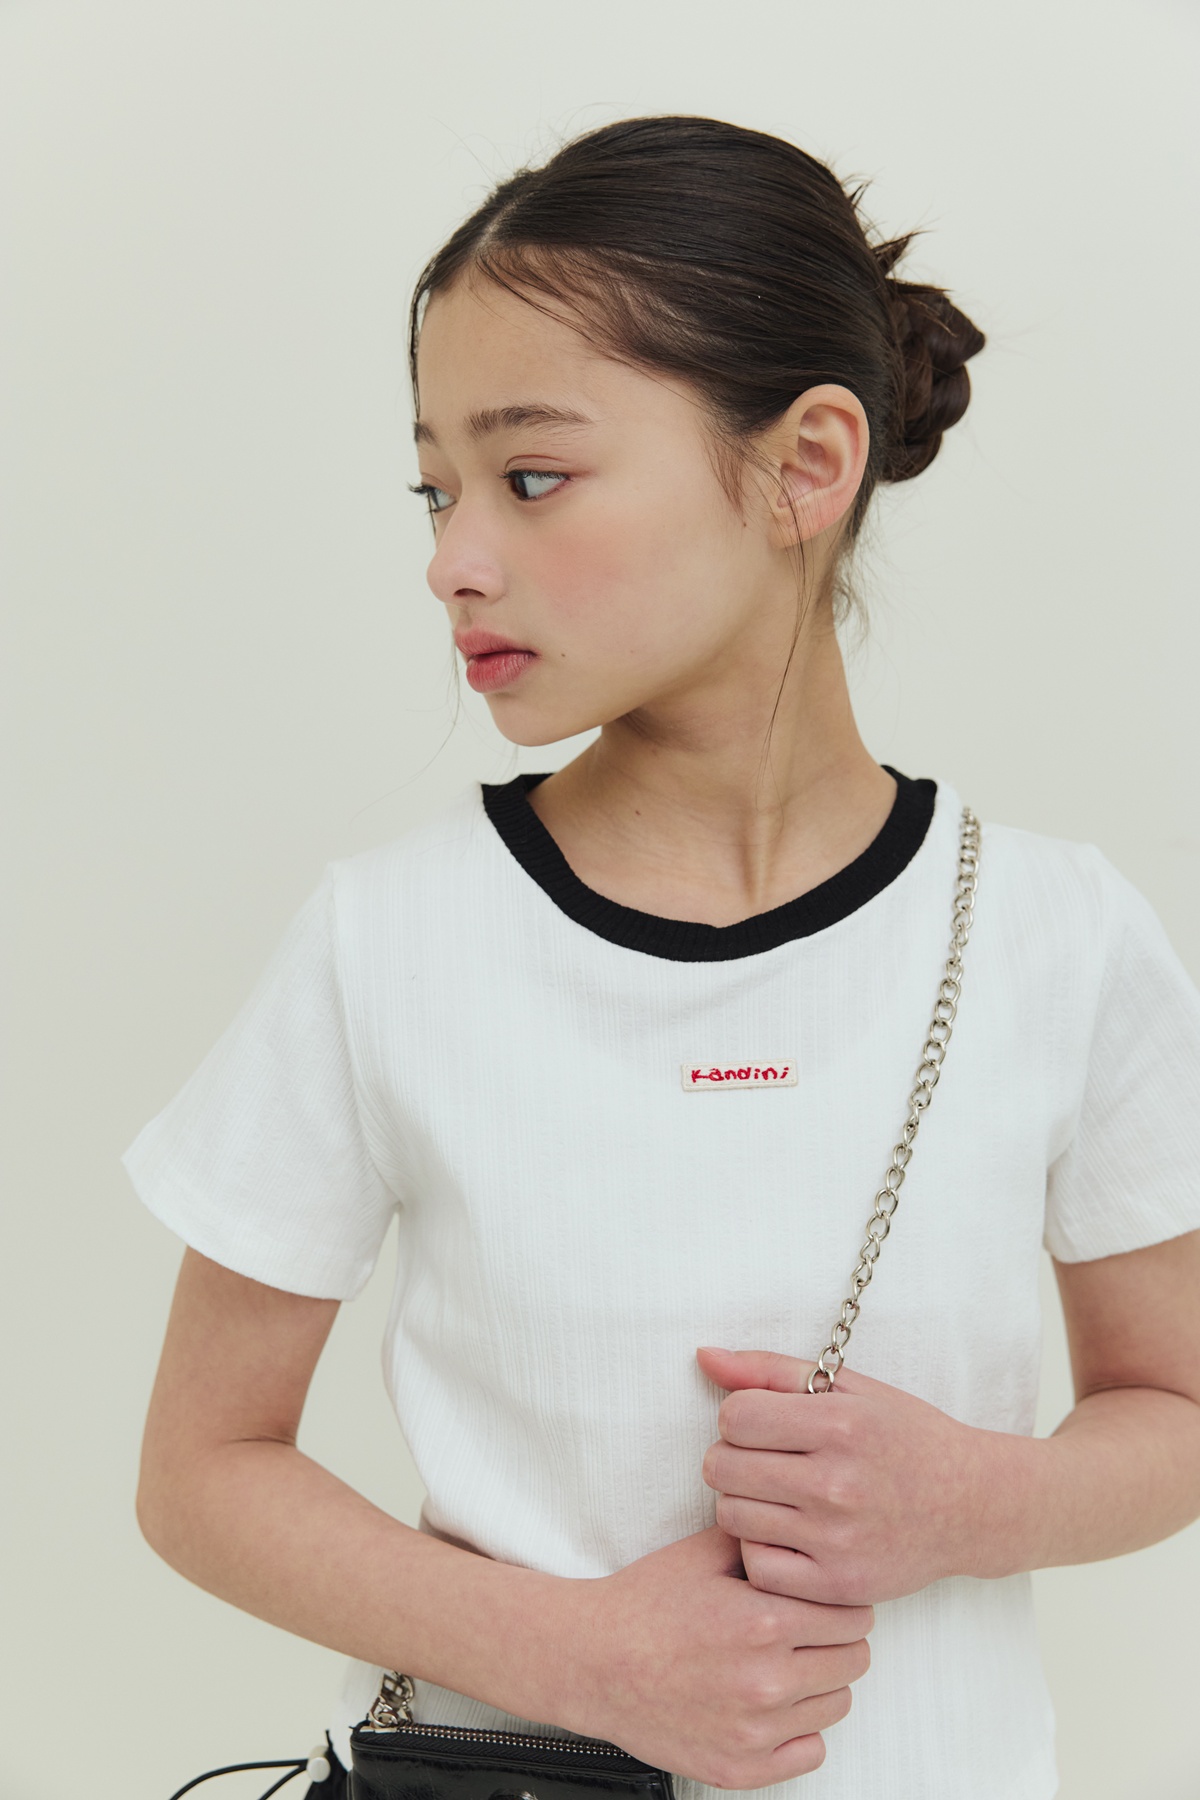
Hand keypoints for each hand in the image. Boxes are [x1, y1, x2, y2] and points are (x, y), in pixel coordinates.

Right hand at [568, 1524, 872, 1788]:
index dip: (840, 1600)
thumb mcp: (703, 1553)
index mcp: (764, 1622)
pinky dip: (801, 1728)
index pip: (852, 1614)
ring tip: (785, 1662)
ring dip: (822, 1681)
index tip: (822, 1598)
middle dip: (837, 1637)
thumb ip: (762, 1540)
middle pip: (854, 1659)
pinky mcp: (741, 1768)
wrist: (592, 1661)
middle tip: (807, 1628)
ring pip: (838, 1704)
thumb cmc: (643, 1606)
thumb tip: (806, 1533)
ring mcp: (756, 1732)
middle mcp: (767, 1682)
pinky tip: (773, 1703)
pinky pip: (812, 1751)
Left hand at [698, 1347, 997, 1604]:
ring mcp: (837, 1539)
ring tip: (776, 1495)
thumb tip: (704, 1356)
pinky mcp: (838, 1584)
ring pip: (732, 1516)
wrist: (970, 1505)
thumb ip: (770, 1370)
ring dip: (743, 1502)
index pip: (734, 1417)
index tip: (764, 1425)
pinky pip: (757, 1567)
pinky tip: (786, 1534)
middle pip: (722, 1467)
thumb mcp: (848, 1388)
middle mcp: (837, 1482)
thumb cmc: (904, 1438)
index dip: (739, 1418)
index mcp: (840, 1425)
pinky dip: (761, 1551)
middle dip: (733, 1458)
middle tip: (765, 1461)